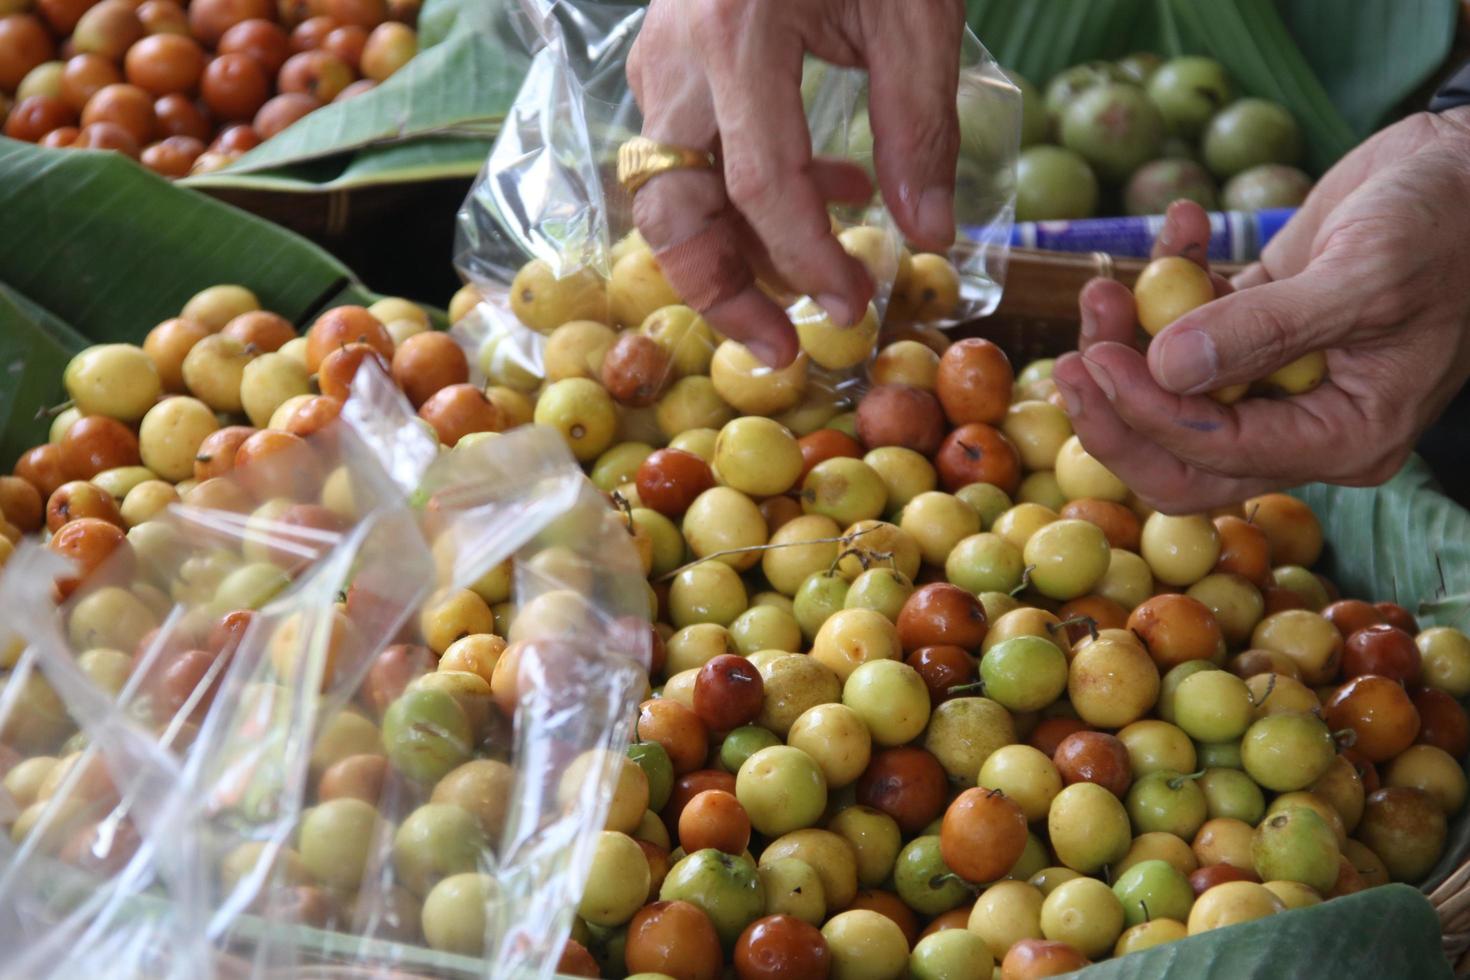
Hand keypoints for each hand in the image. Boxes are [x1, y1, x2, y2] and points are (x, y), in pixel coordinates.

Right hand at [625, 0, 965, 364]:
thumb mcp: (912, 10)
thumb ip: (920, 124)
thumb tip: (929, 236)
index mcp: (737, 33)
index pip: (757, 184)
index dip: (805, 261)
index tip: (851, 309)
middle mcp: (678, 56)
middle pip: (670, 210)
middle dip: (721, 292)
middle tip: (783, 351)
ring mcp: (663, 58)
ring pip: (671, 192)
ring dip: (736, 251)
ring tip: (821, 275)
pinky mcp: (674, 60)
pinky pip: (692, 154)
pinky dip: (745, 196)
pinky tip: (831, 188)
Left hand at [1053, 108, 1469, 512]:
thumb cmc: (1449, 223)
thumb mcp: (1363, 276)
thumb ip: (1265, 329)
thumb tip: (1165, 369)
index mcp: (1344, 437)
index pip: (1217, 455)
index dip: (1145, 414)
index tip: (1093, 359)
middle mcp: (1303, 424)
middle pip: (1178, 454)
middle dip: (1117, 408)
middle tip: (1072, 357)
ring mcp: (1276, 379)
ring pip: (1172, 392)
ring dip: (1128, 340)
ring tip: (1104, 284)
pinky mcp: (1256, 330)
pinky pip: (1190, 326)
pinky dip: (1170, 280)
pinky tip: (1180, 224)